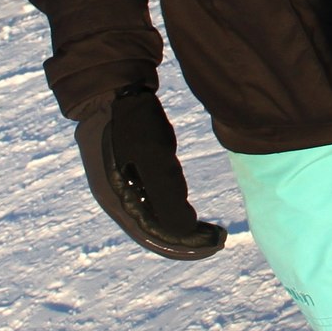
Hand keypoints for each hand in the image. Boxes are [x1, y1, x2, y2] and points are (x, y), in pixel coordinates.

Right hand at [77, 86, 226, 258]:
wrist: (112, 84)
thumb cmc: (132, 118)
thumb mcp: (153, 156)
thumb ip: (168, 195)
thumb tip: (186, 231)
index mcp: (117, 200)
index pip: (154, 236)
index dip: (186, 247)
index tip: (217, 245)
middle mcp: (116, 198)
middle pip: (154, 231)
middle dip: (187, 240)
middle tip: (219, 239)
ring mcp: (120, 183)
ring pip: (153, 217)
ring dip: (180, 227)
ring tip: (209, 229)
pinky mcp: (128, 169)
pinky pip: (151, 200)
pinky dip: (172, 209)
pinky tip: (188, 209)